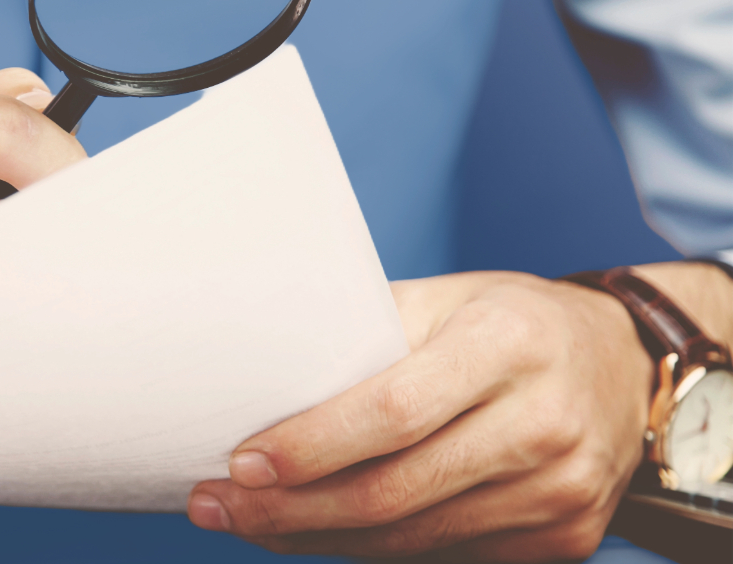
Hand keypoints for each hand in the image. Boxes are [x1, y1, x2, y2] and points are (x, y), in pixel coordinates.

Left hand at [188, 270, 655, 561]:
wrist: (621, 364)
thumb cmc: (509, 322)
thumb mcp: (444, 300)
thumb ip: (365, 335)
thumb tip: (260, 377)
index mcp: (509, 343)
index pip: (394, 411)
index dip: (311, 446)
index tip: (240, 463)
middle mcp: (544, 422)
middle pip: (395, 490)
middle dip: (290, 509)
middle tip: (217, 507)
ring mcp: (562, 490)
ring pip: (413, 536)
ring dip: (318, 537)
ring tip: (250, 523)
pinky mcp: (564, 536)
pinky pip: (445, 555)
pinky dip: (374, 548)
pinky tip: (320, 530)